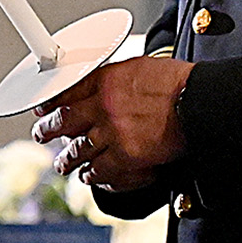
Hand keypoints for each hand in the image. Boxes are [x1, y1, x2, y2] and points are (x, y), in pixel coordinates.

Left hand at [32, 57, 192, 188]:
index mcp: (106, 80)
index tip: (43, 109)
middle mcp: (103, 106)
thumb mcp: (142, 67)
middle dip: (48, 130)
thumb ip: (118, 76)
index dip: (51, 102)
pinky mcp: (125, 156)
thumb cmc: (179, 83)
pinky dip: (92, 174)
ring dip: (67, 159)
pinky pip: (99, 170)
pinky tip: (89, 175)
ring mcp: (112, 133)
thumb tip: (106, 82)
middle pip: (64, 121)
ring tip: (63, 164)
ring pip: (77, 150)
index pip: (67, 91)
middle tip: (42, 135)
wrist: (198, 103)